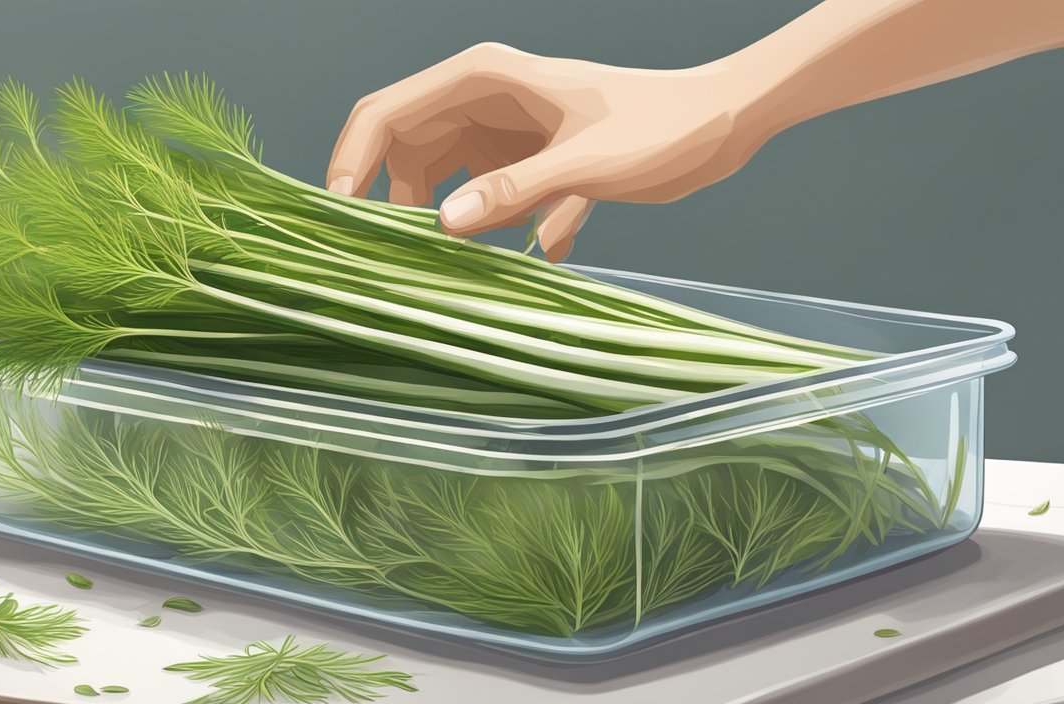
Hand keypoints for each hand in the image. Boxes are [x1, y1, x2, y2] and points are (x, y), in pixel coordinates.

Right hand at [326, 43, 766, 261]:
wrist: (724, 122)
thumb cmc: (663, 126)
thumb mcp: (586, 162)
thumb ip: (513, 191)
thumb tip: (442, 225)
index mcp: (483, 79)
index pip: (385, 114)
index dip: (349, 164)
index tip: (338, 220)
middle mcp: (486, 102)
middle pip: (406, 154)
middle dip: (400, 209)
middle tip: (403, 264)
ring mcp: (508, 132)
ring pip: (449, 184)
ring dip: (462, 228)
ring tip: (481, 263)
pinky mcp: (532, 160)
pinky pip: (495, 202)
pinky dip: (513, 230)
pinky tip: (553, 248)